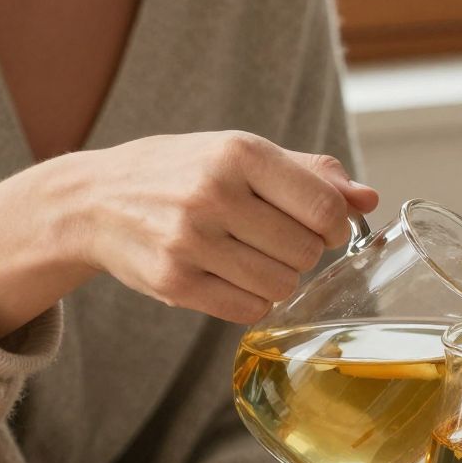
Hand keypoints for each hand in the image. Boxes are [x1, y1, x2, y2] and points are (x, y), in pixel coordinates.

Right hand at [0, 132, 379, 341]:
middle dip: (302, 251)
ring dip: (278, 278)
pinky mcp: (174, 282)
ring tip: (250, 257)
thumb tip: (368, 199)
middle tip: (273, 239)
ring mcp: (190, 241)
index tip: (320, 226)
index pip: (324, 208)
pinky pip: (247, 309)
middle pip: (306, 251)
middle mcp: (214, 194)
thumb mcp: (240, 155)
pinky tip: (230, 277)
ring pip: (281, 284)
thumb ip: (309, 175)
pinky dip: (250, 299)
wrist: (93, 201)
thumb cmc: (180, 173)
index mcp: (238, 153)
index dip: (334, 226)